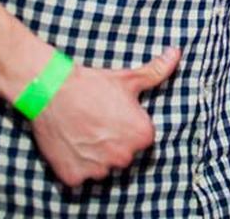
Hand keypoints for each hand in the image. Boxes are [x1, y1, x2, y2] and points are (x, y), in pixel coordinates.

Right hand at [30, 47, 180, 186]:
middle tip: (97, 122)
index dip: (127, 126)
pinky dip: (74, 165)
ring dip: (94, 156)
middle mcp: (123, 157)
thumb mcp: (129, 78)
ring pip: (101, 167)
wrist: (52, 90)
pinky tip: (70, 144)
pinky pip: (79, 176)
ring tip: (82, 131)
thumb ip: (157, 71)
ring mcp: (97, 169)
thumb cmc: (93, 84)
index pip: (141, 138)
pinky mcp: (73, 177)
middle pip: (122, 154)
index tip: (114, 115)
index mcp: (142, 136)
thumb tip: (176, 53)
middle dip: (112, 142)